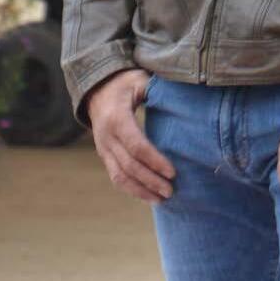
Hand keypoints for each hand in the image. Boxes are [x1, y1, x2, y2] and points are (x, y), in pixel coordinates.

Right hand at [87, 68, 174, 203]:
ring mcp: (103, 148)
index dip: (155, 161)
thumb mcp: (140, 81)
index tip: (173, 172)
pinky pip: (115, 176)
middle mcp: (106, 136)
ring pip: (120, 176)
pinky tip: (148, 196)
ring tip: (162, 199)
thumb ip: (157, 91)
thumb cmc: (124, 83)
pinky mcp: (104, 155)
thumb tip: (182, 101)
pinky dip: (131, 189)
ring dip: (141, 190)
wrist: (96, 88)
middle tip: (171, 191)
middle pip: (129, 166)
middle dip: (151, 181)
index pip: (136, 146)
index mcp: (117, 118)